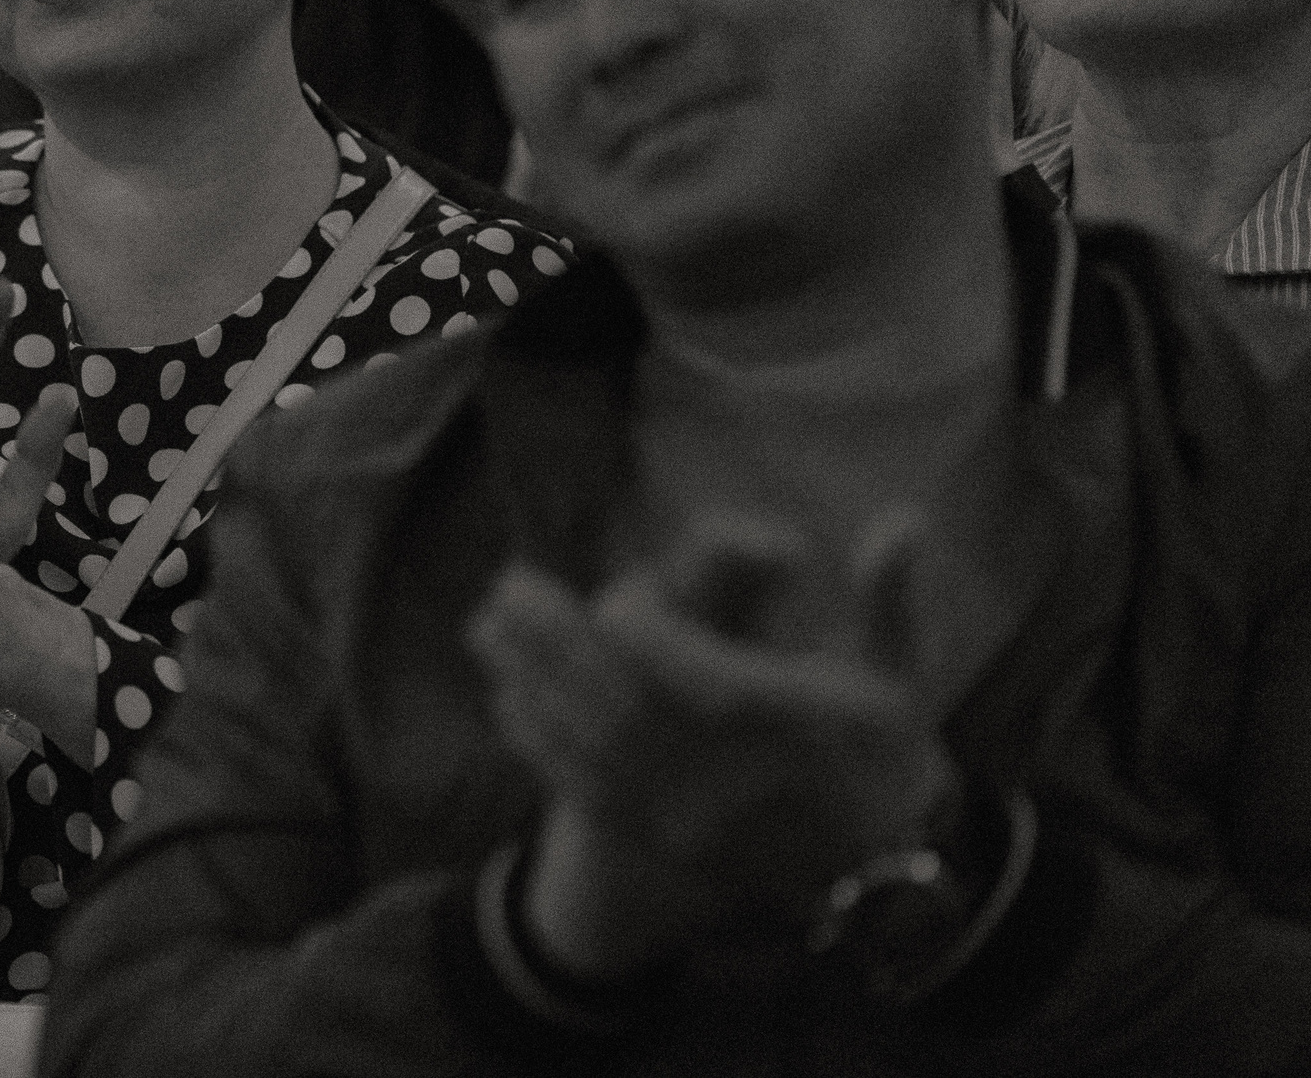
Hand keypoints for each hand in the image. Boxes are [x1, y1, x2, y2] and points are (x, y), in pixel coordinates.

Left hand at [466, 515, 955, 977]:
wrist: (869, 874)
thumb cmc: (876, 754)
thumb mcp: (900, 678)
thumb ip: (891, 598)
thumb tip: (904, 517)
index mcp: (784, 722)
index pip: (707, 680)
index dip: (654, 642)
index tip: (613, 603)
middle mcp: (727, 769)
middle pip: (626, 704)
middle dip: (559, 645)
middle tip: (508, 588)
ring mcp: (685, 810)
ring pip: (591, 744)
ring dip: (532, 682)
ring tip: (486, 626)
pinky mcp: (655, 837)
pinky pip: (582, 789)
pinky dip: (539, 740)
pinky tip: (506, 696)